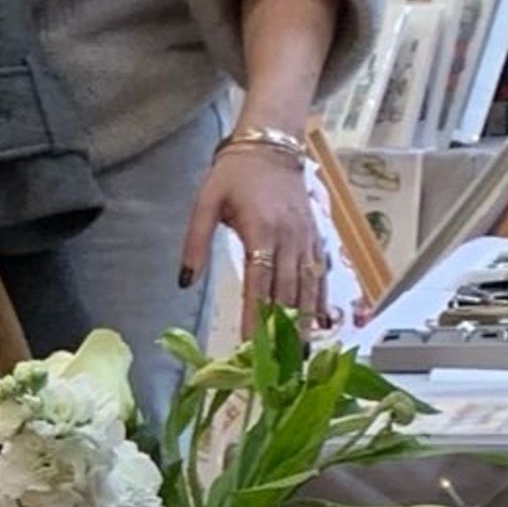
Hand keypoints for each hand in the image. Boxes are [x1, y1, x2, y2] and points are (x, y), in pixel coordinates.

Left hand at [181, 144, 328, 337]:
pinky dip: (321, 300)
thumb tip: (186, 281)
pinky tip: (320, 323)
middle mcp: (288, 238)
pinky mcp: (316, 237)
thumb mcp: (206, 201)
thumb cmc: (234, 174)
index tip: (250, 344)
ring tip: (301, 353)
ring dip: (305, 321)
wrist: (272, 144)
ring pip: (308, 286)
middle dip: (282, 329)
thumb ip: (195, 242)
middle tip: (278, 362)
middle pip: (287, 291)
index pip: (258, 283)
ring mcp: (306, 239)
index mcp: (261, 231)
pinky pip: (321, 273)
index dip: (255, 316)